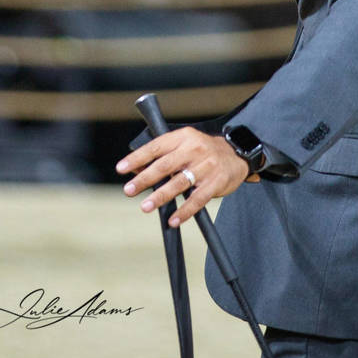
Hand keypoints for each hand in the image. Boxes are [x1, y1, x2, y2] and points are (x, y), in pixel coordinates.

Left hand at [116, 127, 257, 227]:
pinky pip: (197, 200)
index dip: (137, 158)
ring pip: (179, 183)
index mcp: (183, 137)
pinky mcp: (215, 183)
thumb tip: (134, 170)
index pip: (156, 147)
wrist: (236, 155)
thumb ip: (161, 155)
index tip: (121, 168)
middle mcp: (194, 149)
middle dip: (145, 178)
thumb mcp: (183, 145)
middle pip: (165, 165)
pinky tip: (173, 219)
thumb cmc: (203, 151)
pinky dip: (184, 211)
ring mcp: (206, 166)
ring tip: (145, 206)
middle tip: (129, 189)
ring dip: (160, 196)